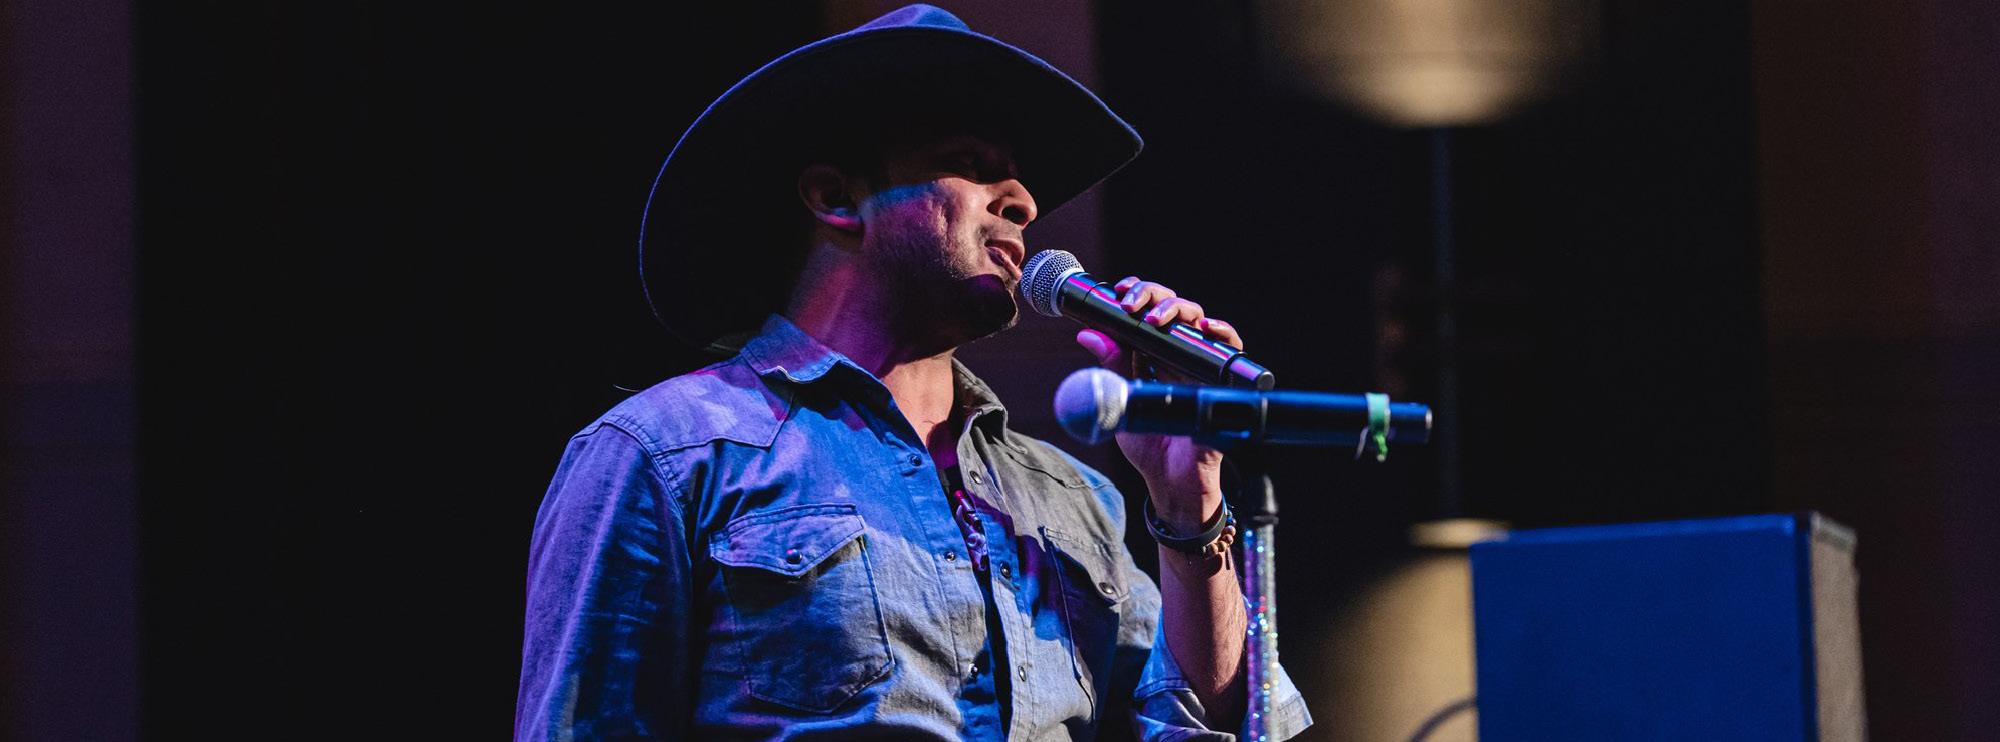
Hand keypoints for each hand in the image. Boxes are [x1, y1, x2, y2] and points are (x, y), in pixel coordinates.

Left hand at [1073, 276, 1244, 528]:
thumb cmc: (1150, 443)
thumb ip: (1110, 367)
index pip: (1149, 310)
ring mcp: (1202, 366)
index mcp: (1154, 355)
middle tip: (1131, 304)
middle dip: (1152, 295)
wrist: (1171, 481)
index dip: (1137, 293)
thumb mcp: (1121, 401)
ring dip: (1179, 309)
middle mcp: (1179, 355)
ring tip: (1156, 318)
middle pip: (1174, 307)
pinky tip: (1207, 329)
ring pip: (1199, 320)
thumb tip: (1088, 335)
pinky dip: (1223, 334)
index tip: (1118, 290)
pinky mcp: (1222, 382)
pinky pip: (1231, 351)